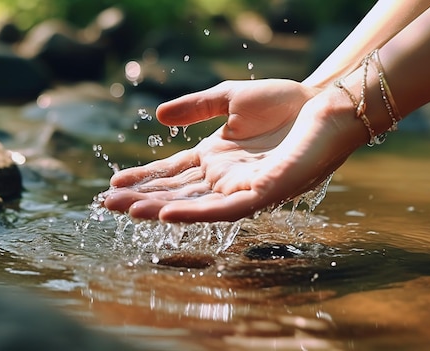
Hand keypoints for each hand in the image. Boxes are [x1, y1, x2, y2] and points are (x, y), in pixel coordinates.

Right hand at [102, 79, 363, 221]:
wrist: (324, 103)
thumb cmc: (284, 102)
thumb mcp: (229, 99)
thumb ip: (196, 107)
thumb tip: (158, 117)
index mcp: (215, 158)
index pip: (171, 173)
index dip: (143, 179)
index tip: (112, 184)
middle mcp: (224, 178)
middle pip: (175, 193)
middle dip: (140, 199)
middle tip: (105, 205)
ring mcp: (242, 188)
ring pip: (193, 205)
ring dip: (158, 209)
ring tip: (124, 212)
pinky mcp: (263, 193)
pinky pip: (224, 210)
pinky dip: (195, 213)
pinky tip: (166, 215)